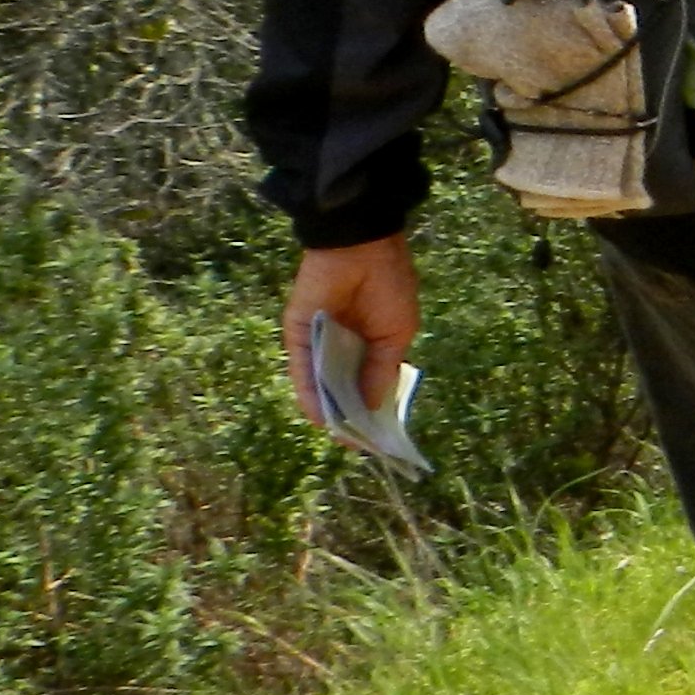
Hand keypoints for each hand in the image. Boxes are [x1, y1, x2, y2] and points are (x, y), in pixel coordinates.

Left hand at [286, 233, 419, 420]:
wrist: (359, 250)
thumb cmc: (388, 287)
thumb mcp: (397, 333)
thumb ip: (382, 370)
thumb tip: (374, 406)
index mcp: (371, 343)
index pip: (368, 382)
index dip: (372, 408)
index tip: (378, 437)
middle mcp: (342, 345)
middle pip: (341, 387)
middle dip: (348, 415)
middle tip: (355, 444)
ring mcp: (317, 343)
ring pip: (319, 383)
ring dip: (327, 410)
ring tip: (338, 437)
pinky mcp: (297, 336)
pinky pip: (300, 370)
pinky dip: (306, 394)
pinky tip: (317, 417)